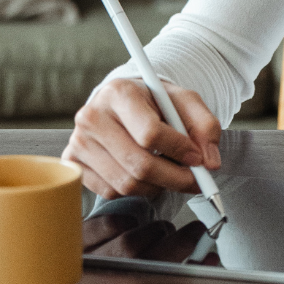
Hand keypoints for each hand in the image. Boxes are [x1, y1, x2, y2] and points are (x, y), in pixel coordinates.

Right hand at [62, 77, 221, 198]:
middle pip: (139, 164)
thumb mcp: (184, 101)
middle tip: (195, 180)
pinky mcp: (74, 163)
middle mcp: (93, 116)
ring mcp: (79, 141)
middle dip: (174, 178)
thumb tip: (210, 162)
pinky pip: (110, 191)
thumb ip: (204, 125)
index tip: (197, 158)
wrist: (123, 103)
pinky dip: (135, 190)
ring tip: (169, 173)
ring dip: (157, 186)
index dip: (178, 150)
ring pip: (126, 183)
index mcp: (119, 92)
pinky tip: (144, 173)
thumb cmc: (154, 102)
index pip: (150, 132)